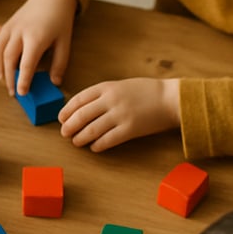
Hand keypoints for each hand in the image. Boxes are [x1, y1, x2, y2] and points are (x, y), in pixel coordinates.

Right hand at [0, 0, 76, 96]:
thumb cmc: (60, 20)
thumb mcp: (65, 43)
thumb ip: (59, 63)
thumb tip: (54, 82)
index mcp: (36, 38)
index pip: (26, 64)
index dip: (22, 80)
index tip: (21, 93)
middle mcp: (20, 32)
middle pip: (8, 59)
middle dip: (9, 78)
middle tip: (13, 93)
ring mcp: (11, 27)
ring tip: (3, 80)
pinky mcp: (7, 24)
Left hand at [59, 77, 180, 151]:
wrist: (170, 99)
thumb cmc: (146, 92)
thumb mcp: (120, 86)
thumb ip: (102, 94)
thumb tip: (81, 109)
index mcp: (107, 87)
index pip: (79, 99)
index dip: (66, 110)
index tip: (61, 118)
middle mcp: (111, 100)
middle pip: (81, 115)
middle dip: (69, 126)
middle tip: (64, 133)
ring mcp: (120, 115)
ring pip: (91, 130)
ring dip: (80, 138)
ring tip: (76, 142)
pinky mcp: (130, 130)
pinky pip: (107, 140)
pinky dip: (97, 146)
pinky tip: (94, 147)